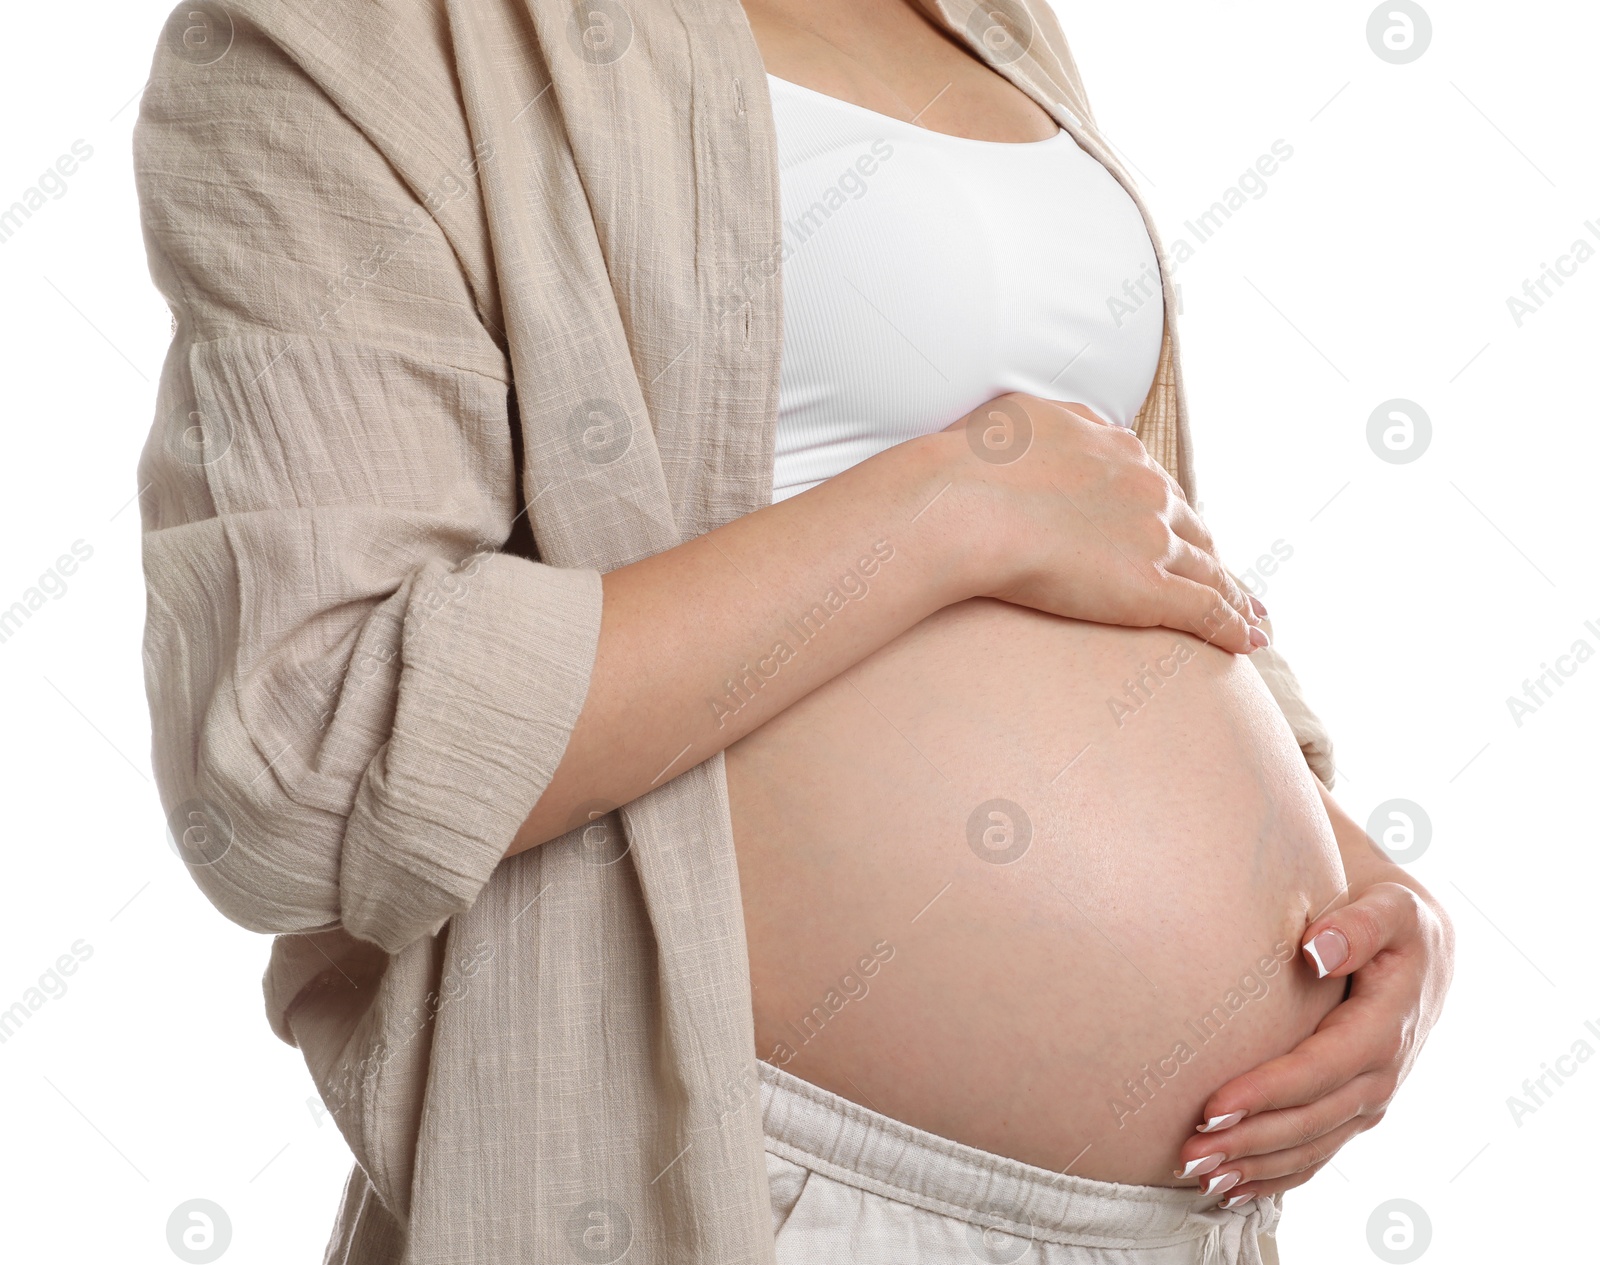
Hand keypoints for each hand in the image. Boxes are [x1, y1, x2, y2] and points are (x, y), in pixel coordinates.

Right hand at [934, 393, 1264, 654]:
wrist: (966, 502)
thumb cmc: (975, 462)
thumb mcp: (1022, 417)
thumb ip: (1057, 424)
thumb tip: (1063, 429)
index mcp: (1117, 451)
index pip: (1157, 488)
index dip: (1172, 515)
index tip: (1178, 531)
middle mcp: (1145, 491)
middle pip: (1192, 529)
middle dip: (1212, 555)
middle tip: (1228, 580)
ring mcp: (1151, 540)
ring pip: (1209, 571)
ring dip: (1236, 595)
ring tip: (1254, 617)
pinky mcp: (1147, 589)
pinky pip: (1204, 611)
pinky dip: (1232, 627)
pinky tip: (1250, 641)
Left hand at [1172, 880, 1454, 1204]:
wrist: (1420, 948)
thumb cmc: (1392, 921)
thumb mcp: (1389, 908)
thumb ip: (1357, 926)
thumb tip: (1316, 949)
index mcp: (1384, 1029)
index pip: (1318, 1070)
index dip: (1267, 1092)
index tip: (1212, 1104)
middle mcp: (1380, 1075)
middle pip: (1308, 1120)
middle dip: (1249, 1140)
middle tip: (1191, 1151)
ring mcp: (1368, 1101)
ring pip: (1309, 1147)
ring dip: (1254, 1166)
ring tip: (1199, 1174)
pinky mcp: (1353, 1111)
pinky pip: (1315, 1154)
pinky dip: (1274, 1176)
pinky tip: (1231, 1189)